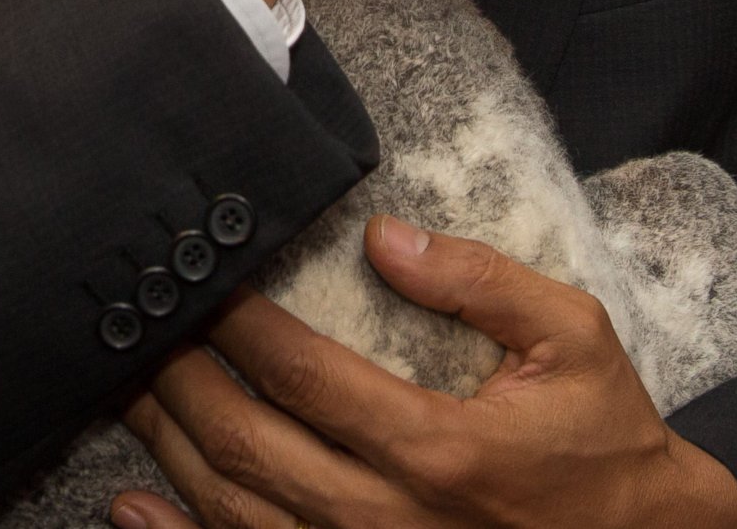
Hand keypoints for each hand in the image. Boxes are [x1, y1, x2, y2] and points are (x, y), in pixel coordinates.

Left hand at [113, 217, 736, 528]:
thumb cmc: (607, 446)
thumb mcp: (573, 339)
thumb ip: (480, 281)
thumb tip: (385, 237)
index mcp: (437, 450)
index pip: (301, 375)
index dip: (235, 324)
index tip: (201, 280)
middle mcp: (388, 521)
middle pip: (247, 445)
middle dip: (179, 381)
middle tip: (141, 326)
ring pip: (237, 511)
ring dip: (170, 449)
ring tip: (128, 388)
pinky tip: (137, 502)